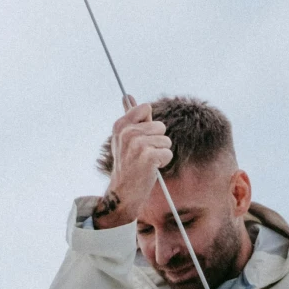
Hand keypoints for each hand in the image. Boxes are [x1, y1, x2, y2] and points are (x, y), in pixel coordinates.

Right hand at [91, 100, 171, 227]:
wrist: (123, 192)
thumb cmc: (127, 163)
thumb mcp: (123, 138)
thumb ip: (129, 117)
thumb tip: (128, 96)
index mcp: (120, 125)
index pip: (145, 108)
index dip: (149, 123)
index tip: (141, 137)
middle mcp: (127, 132)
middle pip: (160, 126)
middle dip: (157, 140)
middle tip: (143, 154)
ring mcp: (137, 144)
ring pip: (166, 140)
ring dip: (160, 152)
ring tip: (147, 162)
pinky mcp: (148, 156)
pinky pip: (168, 152)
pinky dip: (163, 161)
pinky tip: (151, 168)